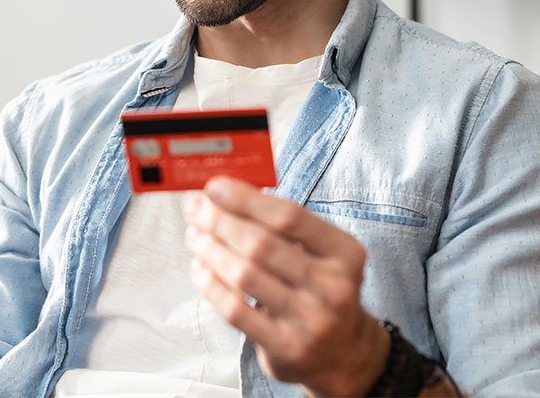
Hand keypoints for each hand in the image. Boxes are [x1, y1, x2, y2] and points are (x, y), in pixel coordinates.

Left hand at [184, 177, 388, 396]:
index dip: (246, 199)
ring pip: (245, 275)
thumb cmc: (318, 285)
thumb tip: (225, 193)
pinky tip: (200, 267)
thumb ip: (280, 222)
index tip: (214, 186)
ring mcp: (312, 322)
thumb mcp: (319, 251)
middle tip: (194, 208)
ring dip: (211, 249)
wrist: (343, 352)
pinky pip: (235, 310)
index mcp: (345, 252)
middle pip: (262, 244)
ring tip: (194, 235)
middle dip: (220, 221)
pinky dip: (211, 284)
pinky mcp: (287, 349)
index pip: (289, 216)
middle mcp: (334, 287)